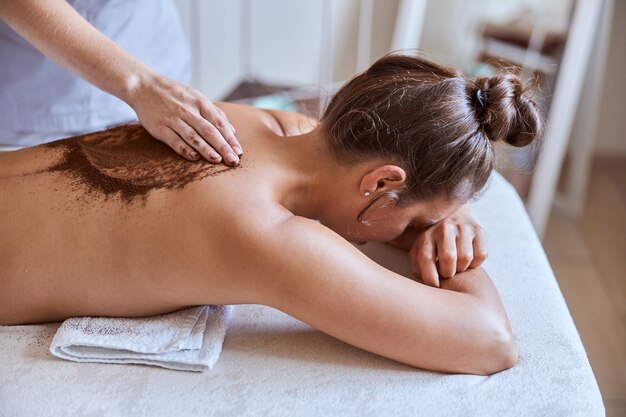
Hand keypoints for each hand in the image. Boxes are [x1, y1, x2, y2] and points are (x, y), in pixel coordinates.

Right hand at [125, 73, 242, 164]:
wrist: (143, 86)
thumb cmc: (174, 93)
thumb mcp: (196, 96)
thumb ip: (215, 113)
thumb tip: (232, 130)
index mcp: (200, 102)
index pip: (219, 123)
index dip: (230, 138)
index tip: (238, 152)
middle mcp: (188, 110)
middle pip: (209, 131)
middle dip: (223, 147)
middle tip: (233, 161)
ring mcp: (173, 119)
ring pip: (194, 137)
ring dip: (207, 150)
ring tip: (217, 160)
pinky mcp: (160, 128)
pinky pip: (175, 141)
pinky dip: (185, 150)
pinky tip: (195, 158)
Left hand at [389, 205, 487, 286]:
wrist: (451, 217)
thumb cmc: (433, 243)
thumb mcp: (419, 251)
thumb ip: (417, 266)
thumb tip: (426, 284)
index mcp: (426, 234)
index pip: (426, 258)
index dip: (431, 277)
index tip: (435, 285)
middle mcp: (444, 227)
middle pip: (448, 257)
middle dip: (448, 272)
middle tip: (447, 273)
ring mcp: (463, 227)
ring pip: (466, 257)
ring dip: (462, 268)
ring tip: (456, 266)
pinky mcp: (479, 231)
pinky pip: (481, 254)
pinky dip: (476, 263)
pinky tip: (468, 260)